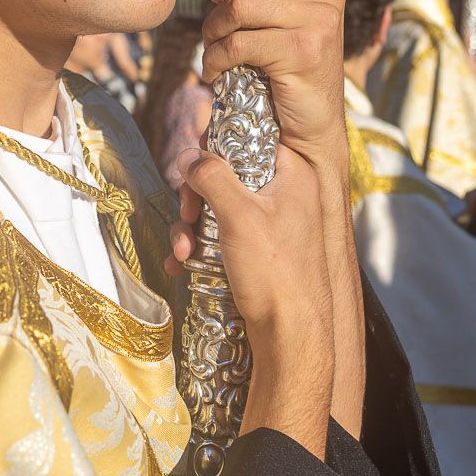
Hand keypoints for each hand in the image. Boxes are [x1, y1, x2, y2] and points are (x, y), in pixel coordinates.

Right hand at [164, 145, 334, 456]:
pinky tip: (183, 265)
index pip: (252, 137)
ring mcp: (276, 224)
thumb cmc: (275, 274)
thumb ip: (212, 176)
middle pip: (229, 173)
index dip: (217, 146)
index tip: (194, 164)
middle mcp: (289, 194)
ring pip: (221, 206)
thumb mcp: (238, 215)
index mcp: (294, 175)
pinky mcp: (263, 251)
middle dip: (196, 196)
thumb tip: (189, 155)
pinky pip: (224, 234)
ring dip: (192, 226)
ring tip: (182, 252)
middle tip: (186, 215)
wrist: (293, 338)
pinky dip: (201, 245)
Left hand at [196, 0, 349, 194]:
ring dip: (213, 27)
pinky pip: (238, 41)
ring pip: (240, 2)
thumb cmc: (282, 60)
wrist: (308, 123)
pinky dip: (215, 58)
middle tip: (217, 2)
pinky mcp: (303, 50)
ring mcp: (319, 18)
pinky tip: (217, 69)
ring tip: (214, 44)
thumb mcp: (261, 10)